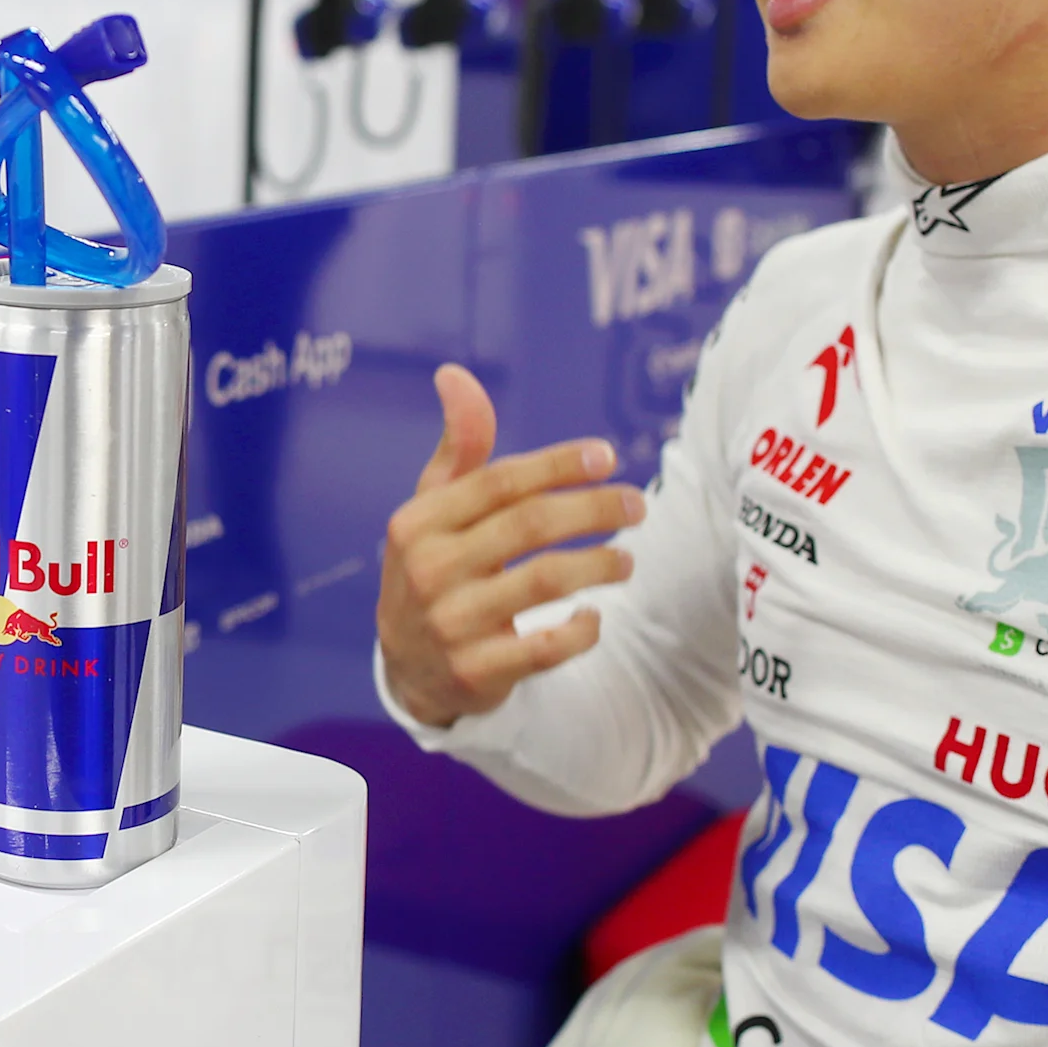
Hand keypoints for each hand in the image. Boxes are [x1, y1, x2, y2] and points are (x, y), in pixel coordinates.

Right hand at [376, 363, 641, 727]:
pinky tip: (595, 617)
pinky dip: (580, 631)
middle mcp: (429, 571)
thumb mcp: (433, 509)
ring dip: (599, 565)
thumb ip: (458, 448)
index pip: (500, 481)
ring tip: (628, 560)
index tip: (607, 456)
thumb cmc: (434, 569)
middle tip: (637, 506)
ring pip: (546, 582)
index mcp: (419, 522)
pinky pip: (545, 648)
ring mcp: (451, 624)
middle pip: (530, 525)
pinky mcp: (477, 672)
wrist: (409, 669)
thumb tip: (454, 374)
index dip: (559, 464)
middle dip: (594, 510)